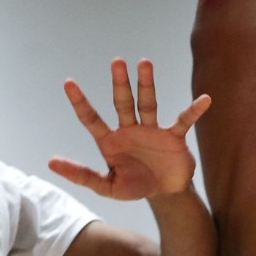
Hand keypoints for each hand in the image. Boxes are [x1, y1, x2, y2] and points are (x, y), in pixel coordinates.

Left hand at [49, 58, 211, 200]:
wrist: (165, 194)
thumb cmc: (134, 186)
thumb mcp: (107, 185)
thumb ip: (81, 175)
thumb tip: (51, 162)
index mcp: (110, 140)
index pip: (92, 119)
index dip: (80, 102)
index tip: (68, 82)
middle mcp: (130, 129)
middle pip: (123, 102)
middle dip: (119, 83)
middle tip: (116, 61)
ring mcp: (152, 130)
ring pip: (148, 103)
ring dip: (147, 84)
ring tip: (144, 62)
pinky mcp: (173, 137)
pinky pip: (183, 121)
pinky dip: (193, 111)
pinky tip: (204, 100)